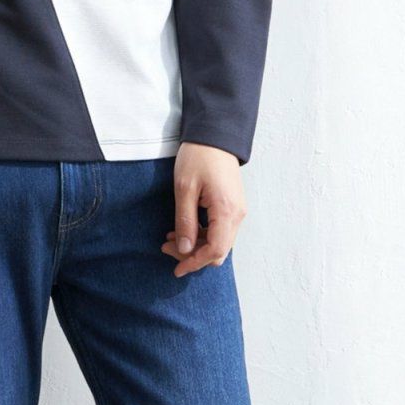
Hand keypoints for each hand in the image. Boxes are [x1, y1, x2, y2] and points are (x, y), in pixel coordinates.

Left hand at [161, 142, 245, 274]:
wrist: (214, 136)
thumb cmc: (199, 157)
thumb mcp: (184, 189)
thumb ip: (185, 221)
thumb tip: (184, 248)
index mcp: (227, 211)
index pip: (215, 250)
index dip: (195, 262)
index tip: (176, 268)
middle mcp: (237, 215)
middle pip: (218, 251)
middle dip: (193, 255)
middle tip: (167, 248)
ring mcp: (237, 211)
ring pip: (219, 242)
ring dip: (196, 245)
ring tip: (171, 237)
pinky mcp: (232, 207)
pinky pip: (220, 231)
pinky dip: (202, 235)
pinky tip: (184, 228)